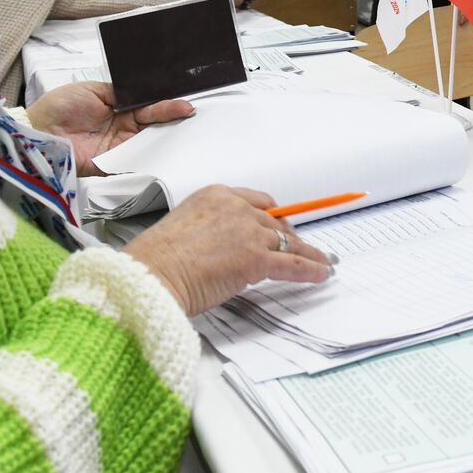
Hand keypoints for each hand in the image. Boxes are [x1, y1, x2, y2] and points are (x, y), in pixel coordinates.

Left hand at [26, 81, 193, 175]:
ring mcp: (118, 147)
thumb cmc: (60, 106)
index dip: (166, 103)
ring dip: (166, 136)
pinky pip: (134, 164)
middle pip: (153, 123)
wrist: (37, 130)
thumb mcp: (95, 90)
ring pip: (149, 141)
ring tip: (184, 126)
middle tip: (190, 111)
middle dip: (172, 115)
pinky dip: (149, 159)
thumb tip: (148, 90)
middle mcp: (122, 128)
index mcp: (119, 107)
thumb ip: (122, 91)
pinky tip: (166, 151)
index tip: (183, 100)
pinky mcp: (111, 165)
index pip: (149, 105)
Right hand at [124, 186, 332, 315]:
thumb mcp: (184, 227)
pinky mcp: (256, 258)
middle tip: (301, 248)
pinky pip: (292, 264)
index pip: (258, 202)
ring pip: (288, 242)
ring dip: (308, 253)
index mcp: (216, 195)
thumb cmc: (155, 260)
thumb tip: (225, 247)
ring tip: (322, 262)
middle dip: (289, 237)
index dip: (273, 218)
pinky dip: (311, 269)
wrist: (149, 276)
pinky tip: (322, 273)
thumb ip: (210, 229)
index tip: (282, 226)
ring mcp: (248, 232)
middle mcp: (236, 208)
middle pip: (275, 222)